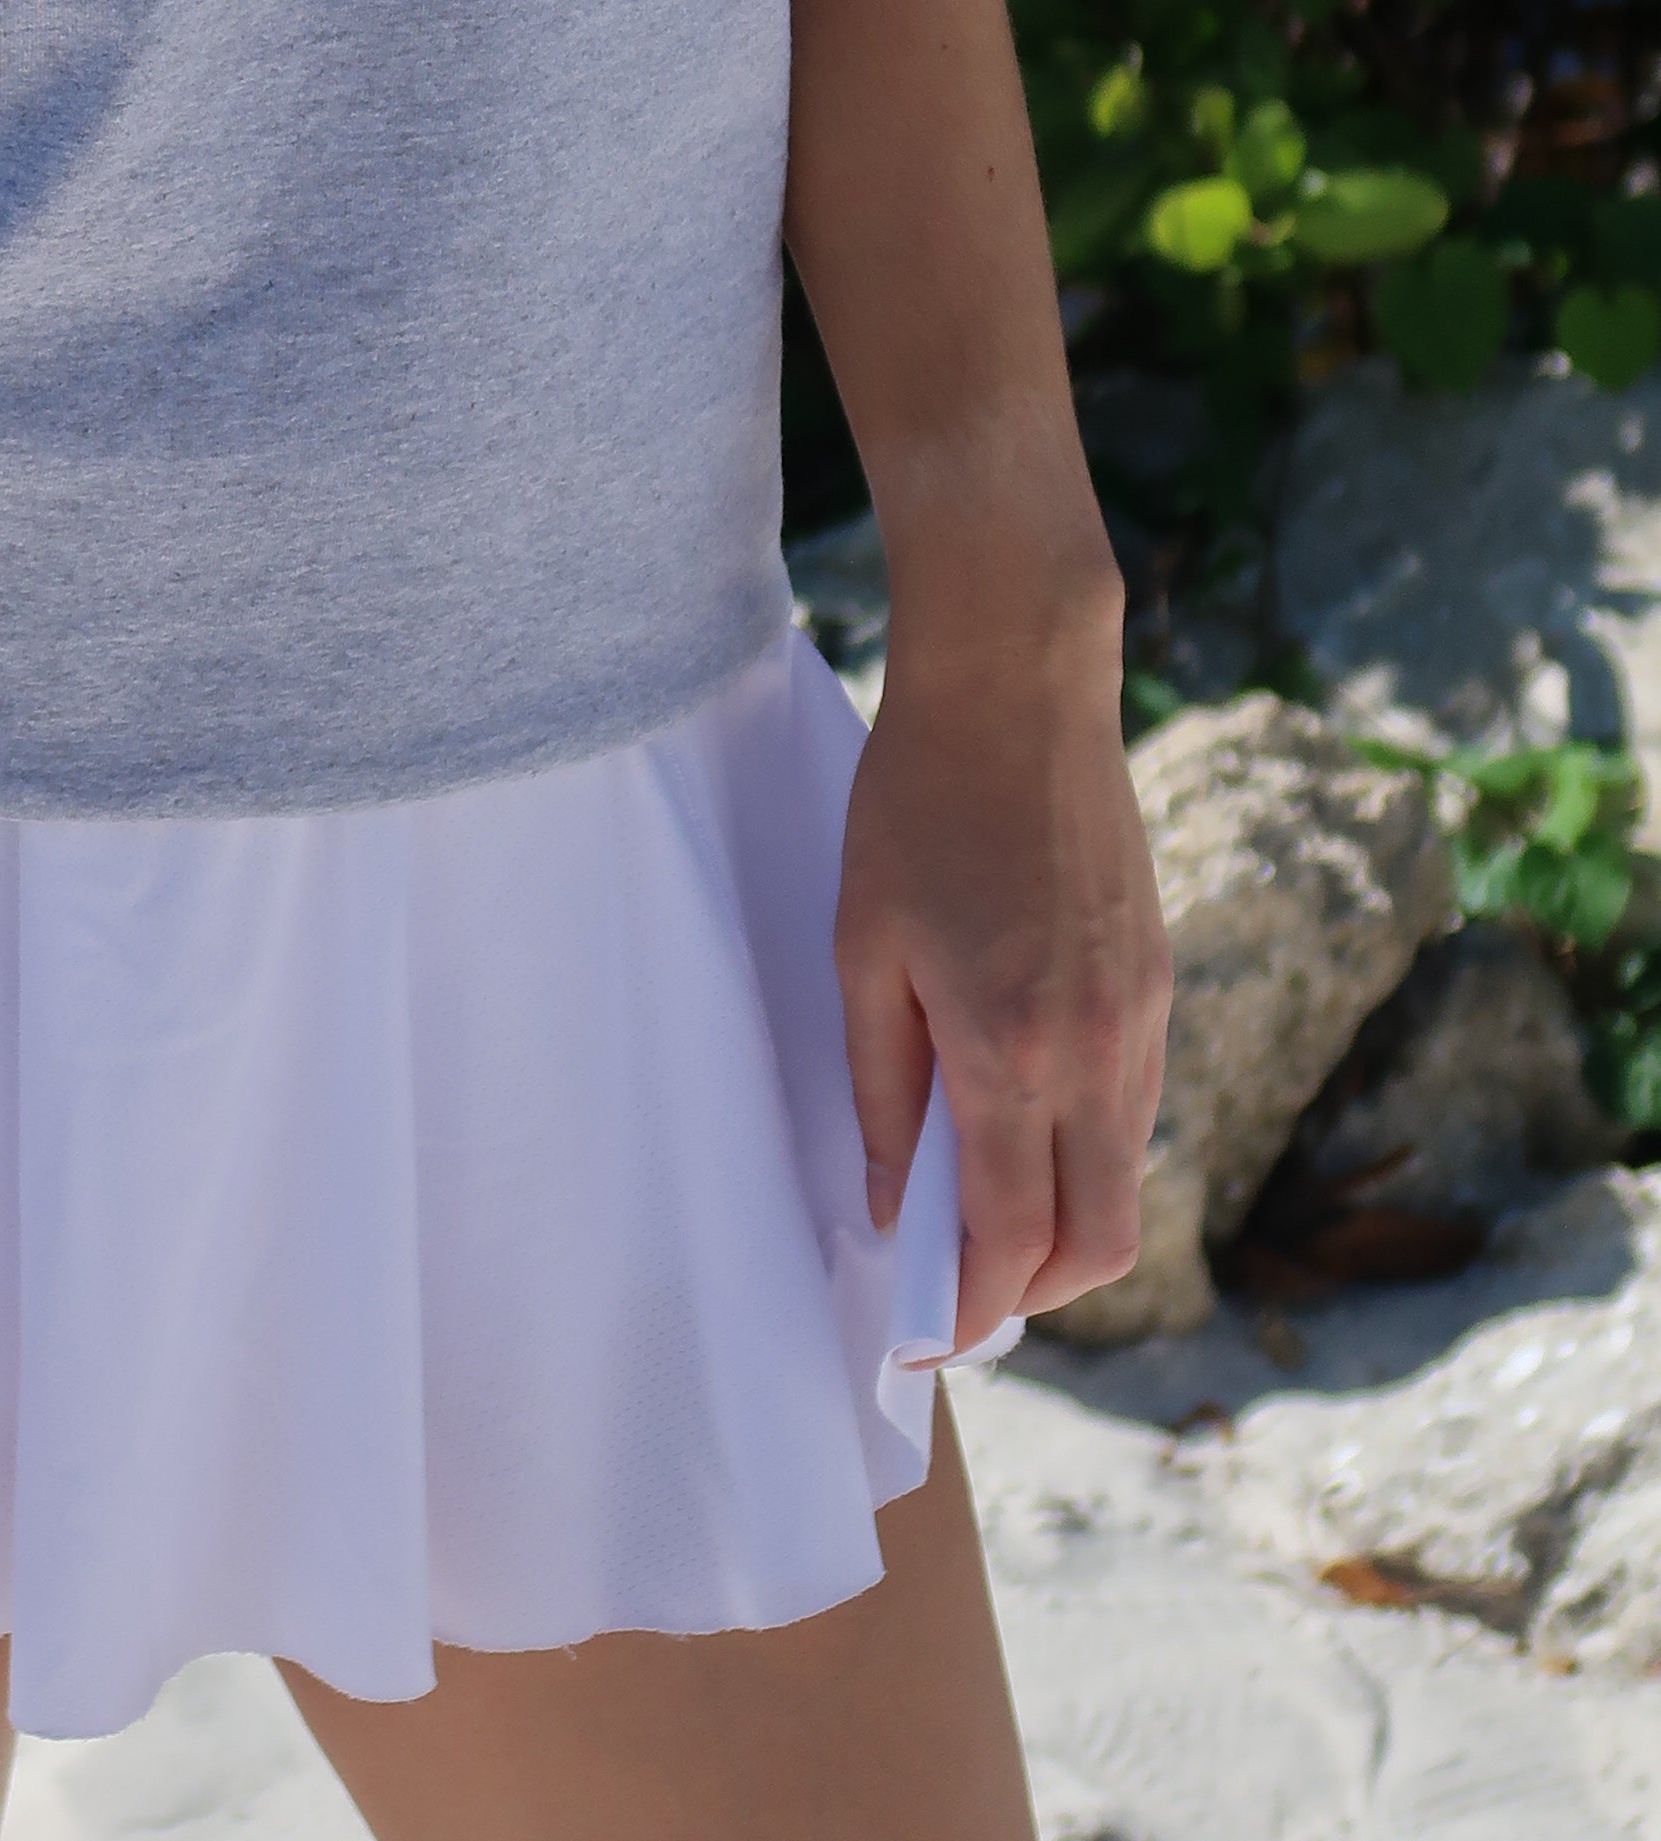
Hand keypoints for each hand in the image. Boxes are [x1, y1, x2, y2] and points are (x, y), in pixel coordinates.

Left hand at [833, 583, 1169, 1349]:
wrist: (1019, 688)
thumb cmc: (915, 805)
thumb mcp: (862, 949)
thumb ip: (880, 1091)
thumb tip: (891, 1205)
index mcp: (1012, 1050)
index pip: (1006, 1238)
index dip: (961, 1307)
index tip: (916, 1335)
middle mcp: (1098, 1053)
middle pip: (1094, 1246)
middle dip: (1023, 1294)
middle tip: (947, 1292)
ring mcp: (1144, 1020)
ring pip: (1123, 1185)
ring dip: (1057, 1226)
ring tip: (968, 1212)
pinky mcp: (1162, 985)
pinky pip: (1134, 1114)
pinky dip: (1082, 1153)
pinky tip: (1015, 1124)